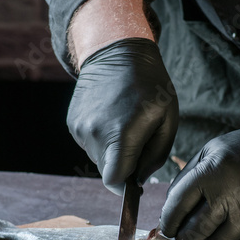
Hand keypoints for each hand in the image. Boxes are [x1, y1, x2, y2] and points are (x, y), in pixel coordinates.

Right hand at [67, 37, 178, 194]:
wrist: (117, 52)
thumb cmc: (150, 86)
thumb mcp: (167, 119)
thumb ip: (156, 156)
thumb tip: (138, 179)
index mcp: (121, 134)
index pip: (113, 180)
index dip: (124, 187)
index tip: (133, 181)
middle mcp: (95, 133)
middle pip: (106, 169)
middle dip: (122, 164)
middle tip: (135, 141)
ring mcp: (80, 127)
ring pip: (97, 157)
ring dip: (111, 150)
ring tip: (122, 123)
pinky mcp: (72, 122)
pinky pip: (88, 143)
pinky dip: (100, 138)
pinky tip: (109, 117)